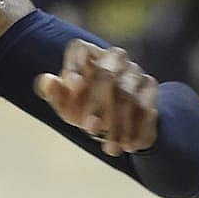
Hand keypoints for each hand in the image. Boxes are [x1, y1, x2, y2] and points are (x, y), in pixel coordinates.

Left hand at [35, 40, 158, 153]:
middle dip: (98, 104)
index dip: (76, 65)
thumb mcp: (65, 104)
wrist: (115, 118)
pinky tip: (130, 146)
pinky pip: (147, 107)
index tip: (74, 86)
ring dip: (119, 124)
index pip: (81, 49)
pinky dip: (138, 129)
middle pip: (107, 74)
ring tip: (111, 148)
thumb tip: (48, 81)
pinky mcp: (149, 88)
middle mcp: (113, 58)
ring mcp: (134, 72)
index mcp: (87, 56)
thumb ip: (54, 93)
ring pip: (128, 94)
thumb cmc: (82, 106)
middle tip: (90, 129)